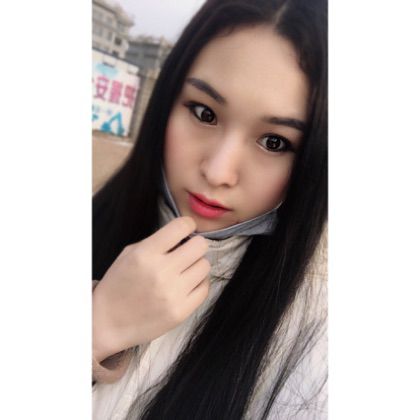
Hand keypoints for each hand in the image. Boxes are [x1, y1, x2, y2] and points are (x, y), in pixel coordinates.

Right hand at [92, 217, 209, 362]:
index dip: (187, 224)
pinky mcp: (181, 312)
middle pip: (200, 246)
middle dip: (195, 245)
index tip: (186, 229)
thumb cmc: (118, 285)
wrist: (107, 323)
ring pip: (205, 266)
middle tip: (187, 251)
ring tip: (185, 270)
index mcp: (145, 254)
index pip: (181, 227)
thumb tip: (184, 235)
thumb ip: (156, 242)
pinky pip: (205, 288)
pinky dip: (198, 284)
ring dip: (196, 265)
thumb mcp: (128, 255)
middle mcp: (161, 272)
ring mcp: (173, 293)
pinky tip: (187, 284)